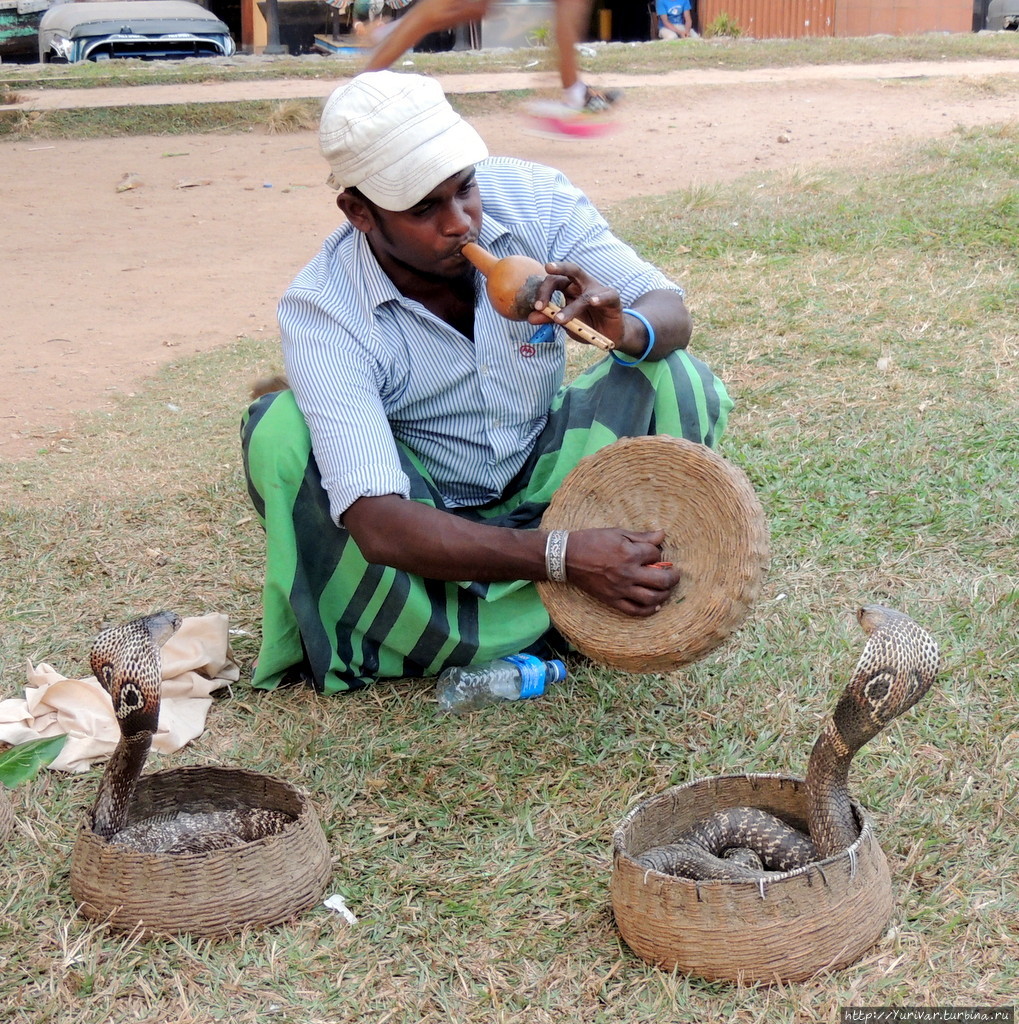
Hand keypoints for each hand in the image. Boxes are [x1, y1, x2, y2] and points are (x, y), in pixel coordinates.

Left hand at [528, 260, 625, 347]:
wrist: (607, 336)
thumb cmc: (585, 324)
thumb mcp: (565, 322)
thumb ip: (550, 317)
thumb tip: (530, 318)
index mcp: (570, 288)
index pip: (555, 281)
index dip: (544, 291)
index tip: (536, 307)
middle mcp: (584, 285)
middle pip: (572, 271)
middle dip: (560, 268)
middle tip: (548, 268)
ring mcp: (599, 291)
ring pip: (585, 294)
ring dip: (572, 307)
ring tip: (560, 319)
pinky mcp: (613, 299)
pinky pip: (607, 296)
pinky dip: (600, 299)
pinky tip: (592, 302)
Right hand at [565, 528, 680, 616]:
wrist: (568, 557)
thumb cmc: (592, 541)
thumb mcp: (617, 533)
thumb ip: (642, 536)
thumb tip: (662, 535)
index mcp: (629, 554)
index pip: (655, 556)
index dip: (657, 554)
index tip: (653, 553)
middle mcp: (627, 573)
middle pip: (662, 580)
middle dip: (673, 577)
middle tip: (675, 574)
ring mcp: (620, 589)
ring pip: (652, 598)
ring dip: (665, 594)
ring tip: (666, 589)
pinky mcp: (612, 600)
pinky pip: (635, 610)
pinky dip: (649, 610)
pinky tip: (655, 605)